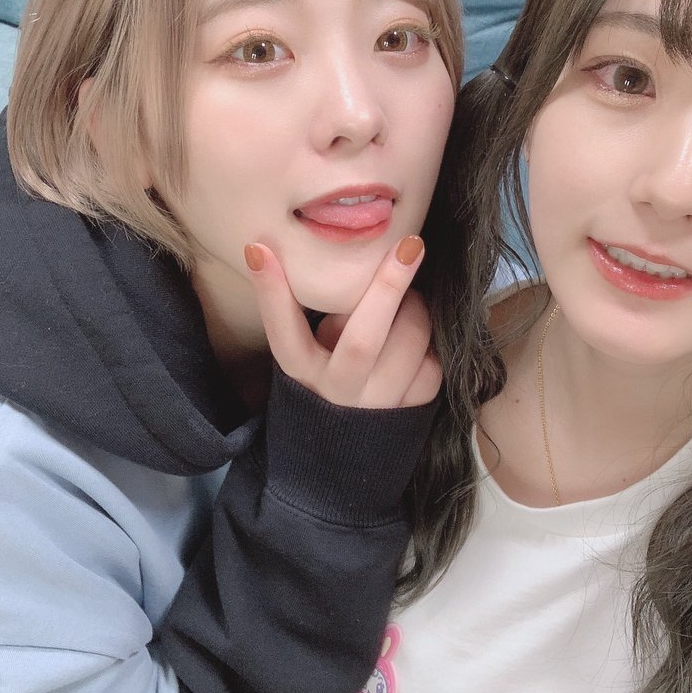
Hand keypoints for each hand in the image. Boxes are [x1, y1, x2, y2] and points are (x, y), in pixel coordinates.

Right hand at [244, 236, 441, 408]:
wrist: (350, 446)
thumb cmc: (331, 374)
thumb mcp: (316, 348)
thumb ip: (334, 315)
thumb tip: (365, 266)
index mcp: (303, 371)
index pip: (282, 330)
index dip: (271, 292)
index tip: (259, 249)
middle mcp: (339, 390)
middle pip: (363, 340)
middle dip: (388, 288)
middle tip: (408, 246)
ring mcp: (378, 404)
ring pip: (409, 343)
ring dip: (416, 309)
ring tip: (408, 300)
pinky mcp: (413, 409)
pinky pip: (432, 362)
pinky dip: (430, 340)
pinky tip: (416, 338)